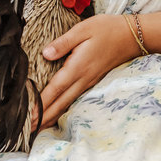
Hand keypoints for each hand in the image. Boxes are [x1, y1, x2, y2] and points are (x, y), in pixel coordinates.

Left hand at [37, 13, 140, 127]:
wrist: (131, 36)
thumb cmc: (106, 29)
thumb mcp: (83, 29)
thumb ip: (63, 43)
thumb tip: (45, 54)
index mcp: (78, 67)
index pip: (55, 89)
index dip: (40, 104)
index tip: (29, 117)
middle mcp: (83, 79)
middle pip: (60, 103)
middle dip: (43, 117)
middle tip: (28, 130)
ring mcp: (89, 82)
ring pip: (67, 104)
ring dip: (52, 116)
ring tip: (38, 127)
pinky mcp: (92, 81)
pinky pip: (74, 99)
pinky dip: (62, 109)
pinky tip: (56, 112)